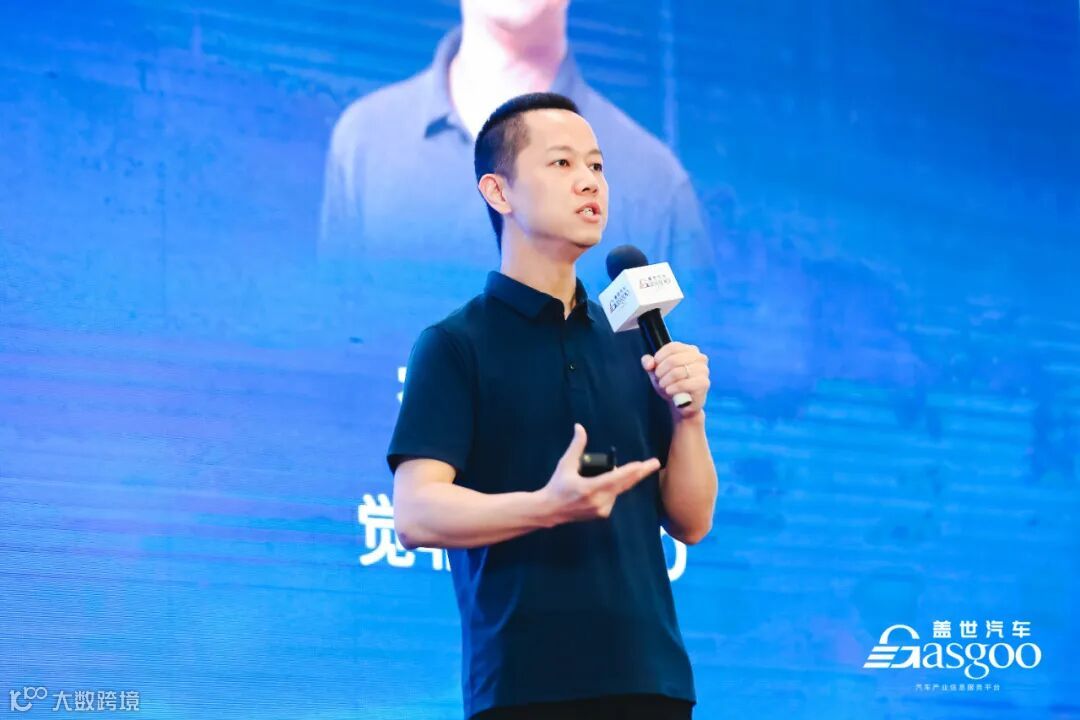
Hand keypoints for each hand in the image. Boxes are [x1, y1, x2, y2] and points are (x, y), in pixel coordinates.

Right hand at [537, 424, 660, 525]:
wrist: (550, 510)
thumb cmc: (557, 486)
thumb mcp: (565, 464)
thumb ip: (576, 446)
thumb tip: (580, 427)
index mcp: (590, 488)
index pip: (615, 478)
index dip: (630, 470)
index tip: (643, 464)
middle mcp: (599, 500)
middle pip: (625, 484)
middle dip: (640, 473)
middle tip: (654, 463)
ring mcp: (601, 510)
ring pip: (619, 490)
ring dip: (621, 480)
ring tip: (616, 472)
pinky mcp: (602, 515)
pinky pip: (613, 498)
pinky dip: (613, 490)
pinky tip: (606, 486)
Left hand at [642, 342, 709, 420]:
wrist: (682, 404)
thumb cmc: (670, 384)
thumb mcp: (656, 372)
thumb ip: (649, 363)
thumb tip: (648, 363)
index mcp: (689, 350)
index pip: (672, 347)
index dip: (659, 357)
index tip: (654, 367)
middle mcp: (699, 357)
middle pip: (673, 360)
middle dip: (661, 372)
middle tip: (659, 379)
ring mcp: (703, 370)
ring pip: (678, 372)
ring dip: (665, 381)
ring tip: (663, 386)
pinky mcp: (704, 383)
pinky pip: (684, 384)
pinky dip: (672, 388)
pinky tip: (669, 391)